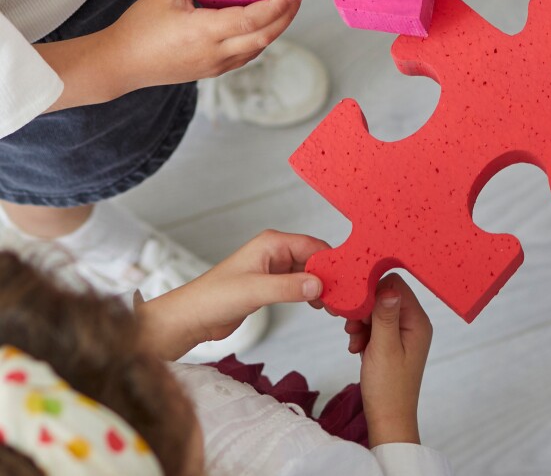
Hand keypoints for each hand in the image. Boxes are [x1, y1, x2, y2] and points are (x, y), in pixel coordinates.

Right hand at [103, 0, 303, 92]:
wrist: (119, 64)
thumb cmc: (138, 31)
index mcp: (205, 33)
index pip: (253, 20)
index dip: (278, 5)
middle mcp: (216, 53)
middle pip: (266, 35)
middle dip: (287, 13)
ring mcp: (217, 64)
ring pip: (259, 47)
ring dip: (276, 26)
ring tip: (283, 2)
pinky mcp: (214, 70)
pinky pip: (247, 54)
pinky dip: (260, 37)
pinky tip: (262, 22)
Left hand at [138, 230, 327, 359]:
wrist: (190, 318)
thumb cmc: (213, 298)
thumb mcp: (254, 291)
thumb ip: (288, 287)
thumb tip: (319, 284)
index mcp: (272, 243)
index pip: (314, 246)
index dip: (333, 261)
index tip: (350, 278)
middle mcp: (275, 252)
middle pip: (315, 259)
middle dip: (331, 275)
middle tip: (346, 295)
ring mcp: (273, 269)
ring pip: (309, 273)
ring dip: (322, 286)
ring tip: (336, 303)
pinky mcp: (271, 286)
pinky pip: (299, 285)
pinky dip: (311, 294)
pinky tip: (320, 305)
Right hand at [345, 275, 432, 446]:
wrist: (388, 419)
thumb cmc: (388, 387)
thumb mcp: (384, 348)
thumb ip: (385, 316)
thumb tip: (389, 287)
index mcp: (417, 321)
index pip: (396, 286)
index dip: (373, 290)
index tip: (356, 305)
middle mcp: (413, 323)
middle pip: (385, 297)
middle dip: (365, 309)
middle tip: (352, 328)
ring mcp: (403, 333)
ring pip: (376, 312)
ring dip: (361, 323)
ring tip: (354, 341)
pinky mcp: (392, 343)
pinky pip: (374, 327)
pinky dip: (362, 334)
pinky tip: (356, 349)